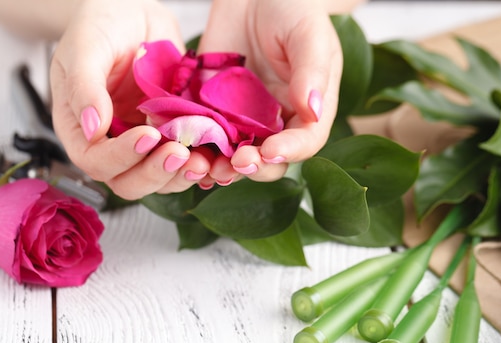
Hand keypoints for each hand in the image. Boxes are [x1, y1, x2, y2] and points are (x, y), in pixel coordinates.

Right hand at [50, 0, 210, 199]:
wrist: (132, 10)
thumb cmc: (99, 25)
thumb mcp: (85, 49)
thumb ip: (84, 87)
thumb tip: (92, 129)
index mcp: (81, 129)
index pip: (96, 161)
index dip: (121, 158)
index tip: (147, 136)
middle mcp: (112, 142)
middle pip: (128, 181)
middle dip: (155, 173)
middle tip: (180, 153)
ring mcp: (142, 140)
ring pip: (159, 178)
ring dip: (180, 175)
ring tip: (202, 161)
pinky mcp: (170, 133)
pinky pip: (184, 159)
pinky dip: (199, 162)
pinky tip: (214, 156)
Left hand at [197, 0, 344, 184]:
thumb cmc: (291, 9)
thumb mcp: (308, 36)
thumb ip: (312, 72)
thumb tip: (314, 111)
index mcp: (307, 109)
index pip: (304, 142)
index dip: (290, 151)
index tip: (271, 151)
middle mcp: (276, 122)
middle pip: (268, 160)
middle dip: (253, 166)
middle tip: (237, 162)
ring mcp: (243, 120)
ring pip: (234, 157)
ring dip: (221, 167)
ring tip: (209, 168)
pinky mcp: (213, 111)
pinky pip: (205, 137)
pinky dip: (196, 150)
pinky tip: (186, 153)